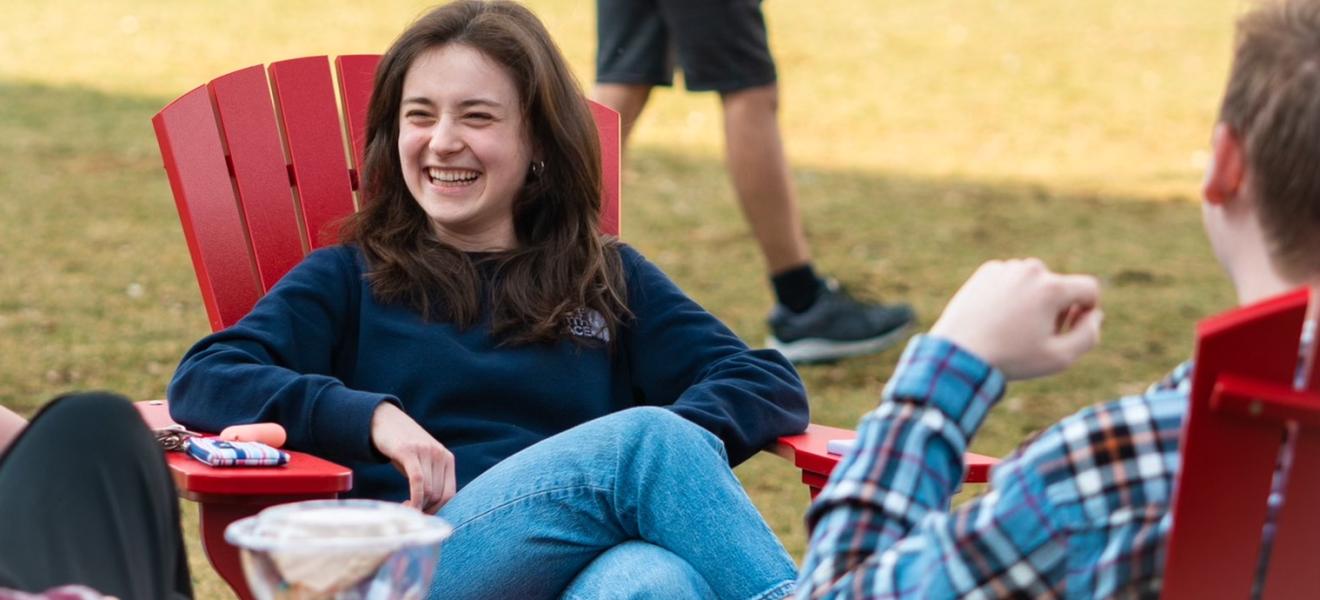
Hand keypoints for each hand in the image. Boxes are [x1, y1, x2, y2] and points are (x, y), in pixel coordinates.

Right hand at [370, 402, 455, 513]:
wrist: (385, 420)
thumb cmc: (403, 447)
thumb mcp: (422, 462)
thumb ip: (430, 479)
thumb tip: (431, 508)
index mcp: (447, 459)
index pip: (450, 494)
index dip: (438, 510)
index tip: (423, 515)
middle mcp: (440, 454)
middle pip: (439, 496)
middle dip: (425, 509)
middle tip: (409, 511)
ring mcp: (425, 452)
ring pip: (429, 491)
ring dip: (417, 506)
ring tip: (404, 506)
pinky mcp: (409, 451)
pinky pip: (418, 480)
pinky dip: (414, 497)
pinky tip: (406, 504)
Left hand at [930, 258, 1102, 380]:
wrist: (959, 354)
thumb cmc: (1012, 359)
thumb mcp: (1060, 357)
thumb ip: (1088, 335)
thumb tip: (1094, 314)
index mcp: (1052, 287)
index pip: (1089, 288)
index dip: (1087, 310)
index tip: (1072, 327)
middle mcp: (1031, 270)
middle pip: (1059, 286)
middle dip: (1057, 307)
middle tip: (1038, 335)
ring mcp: (1006, 268)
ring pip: (1034, 282)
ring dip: (1034, 300)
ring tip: (1016, 327)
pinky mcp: (987, 271)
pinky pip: (1012, 280)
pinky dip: (1012, 295)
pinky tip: (998, 317)